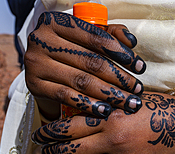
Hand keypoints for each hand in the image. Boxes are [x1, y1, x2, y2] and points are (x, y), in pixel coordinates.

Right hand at [24, 11, 145, 119]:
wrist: (43, 70)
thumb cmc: (72, 51)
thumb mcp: (88, 37)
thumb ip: (111, 34)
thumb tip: (131, 41)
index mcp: (56, 21)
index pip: (95, 37)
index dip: (121, 53)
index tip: (140, 67)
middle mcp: (41, 39)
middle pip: (90, 61)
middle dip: (119, 77)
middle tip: (137, 89)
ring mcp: (35, 63)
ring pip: (80, 80)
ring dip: (109, 94)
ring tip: (128, 102)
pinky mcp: (34, 85)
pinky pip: (66, 96)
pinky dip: (88, 105)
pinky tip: (106, 110)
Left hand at [31, 92, 174, 153]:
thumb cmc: (155, 107)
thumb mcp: (126, 100)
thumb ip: (102, 105)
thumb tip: (73, 111)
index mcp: (110, 118)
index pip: (69, 128)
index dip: (49, 133)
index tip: (39, 134)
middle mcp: (112, 141)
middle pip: (70, 150)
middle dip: (50, 151)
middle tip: (41, 149)